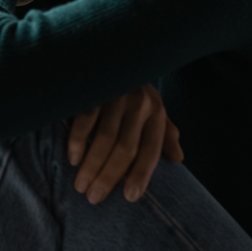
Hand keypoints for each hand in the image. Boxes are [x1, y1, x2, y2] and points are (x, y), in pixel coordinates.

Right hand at [68, 85, 183, 204]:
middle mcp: (139, 104)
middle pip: (125, 149)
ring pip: (104, 139)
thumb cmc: (135, 91)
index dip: (141, 175)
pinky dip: (78, 141)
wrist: (116, 52)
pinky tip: (73, 159)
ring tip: (81, 186)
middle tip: (94, 198)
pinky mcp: (94, 89)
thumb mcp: (155, 109)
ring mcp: (116, 95)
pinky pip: (85, 119)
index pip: (150, 151)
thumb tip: (178, 158)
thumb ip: (165, 134)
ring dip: (91, 166)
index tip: (129, 198)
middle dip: (109, 177)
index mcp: (156, 113)